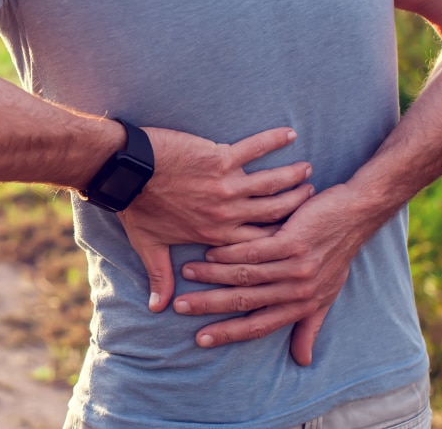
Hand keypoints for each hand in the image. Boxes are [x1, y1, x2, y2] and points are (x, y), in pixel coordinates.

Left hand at [118, 126, 313, 311]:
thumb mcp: (148, 245)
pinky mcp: (220, 157)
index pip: (256, 244)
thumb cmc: (136, 207)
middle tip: (315, 200)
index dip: (280, 241)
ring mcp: (225, 185)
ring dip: (291, 177)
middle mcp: (226, 213)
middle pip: (273, 213)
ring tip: (308, 173)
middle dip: (296, 206)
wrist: (127, 172)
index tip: (299, 238)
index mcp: (214, 234)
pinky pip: (254, 148)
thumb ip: (159, 276)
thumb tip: (159, 308)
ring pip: (270, 184)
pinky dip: (272, 140)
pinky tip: (289, 134)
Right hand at [173, 183, 384, 364]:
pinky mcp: (293, 242)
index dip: (229, 333)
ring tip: (187, 273)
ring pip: (245, 275)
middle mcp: (299, 291)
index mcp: (303, 306)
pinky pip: (254, 251)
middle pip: (247, 302)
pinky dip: (230, 253)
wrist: (355, 214)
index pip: (259, 325)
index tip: (201, 339)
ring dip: (213, 275)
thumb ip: (310, 327)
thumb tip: (302, 361)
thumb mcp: (327, 294)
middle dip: (210, 306)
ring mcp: (296, 267)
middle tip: (181, 307)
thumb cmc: (338, 252)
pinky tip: (210, 252)